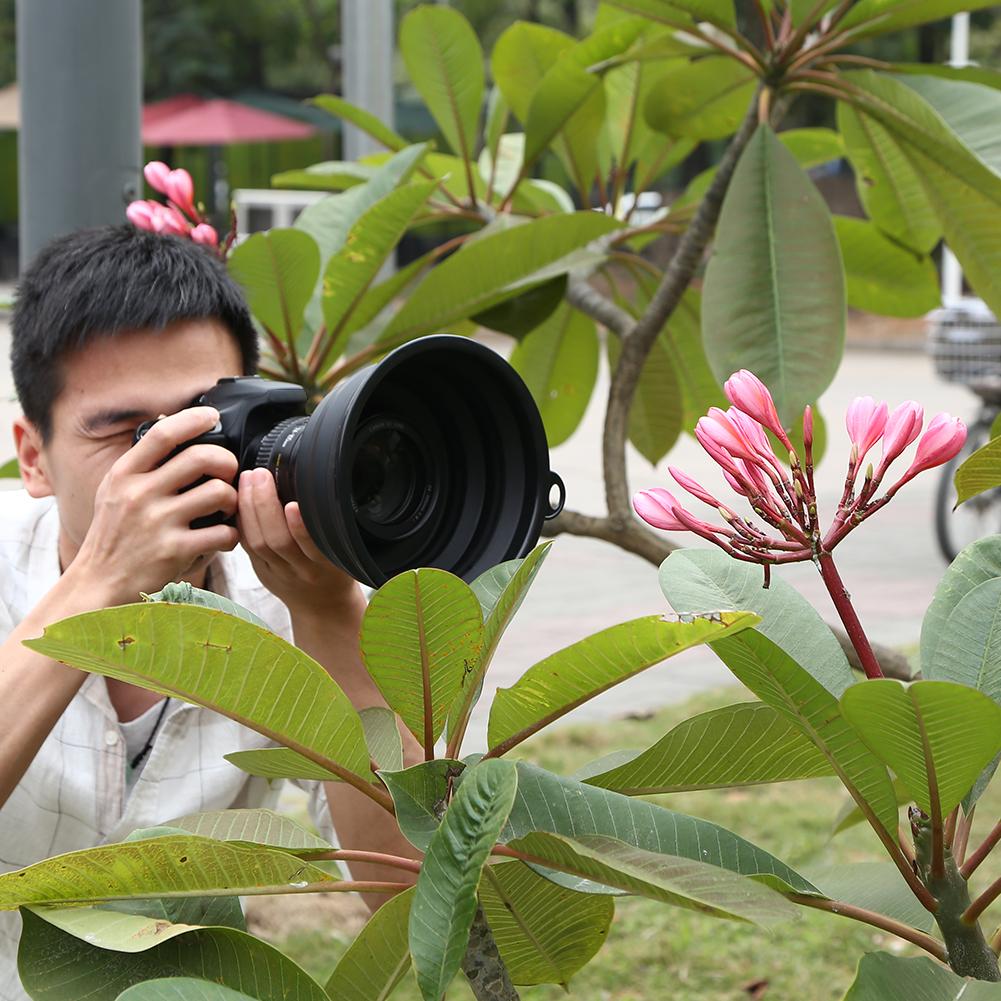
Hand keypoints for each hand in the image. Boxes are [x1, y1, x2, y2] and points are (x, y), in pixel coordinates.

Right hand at [71, 407, 239, 604]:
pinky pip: (222, 532)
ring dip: (232, 500)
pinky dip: (231, 535)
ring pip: (218, 493)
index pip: (162, 434)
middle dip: (226, 463)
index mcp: (124, 475)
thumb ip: (140, 464)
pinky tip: (223, 537)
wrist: (98, 584)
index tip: (212, 418)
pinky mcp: (174, 551)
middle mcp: (139, 494)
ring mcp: (157, 522)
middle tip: (228, 474)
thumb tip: (167, 422)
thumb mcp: (114, 492)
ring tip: (226, 509)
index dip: (193, 420)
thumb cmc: (113, 536)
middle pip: (201, 458)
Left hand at [236, 467, 359, 616]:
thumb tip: (320, 487)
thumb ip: (333, 527)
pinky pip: (247, 546)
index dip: (299, 527)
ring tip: (247, 480)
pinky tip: (239, 499)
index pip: (311, 546)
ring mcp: (278, 572)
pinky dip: (241, 522)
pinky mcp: (262, 572)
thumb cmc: (337, 572)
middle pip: (277, 541)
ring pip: (258, 543)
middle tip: (260, 475)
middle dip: (265, 505)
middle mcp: (301, 570)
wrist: (324, 608)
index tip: (293, 503)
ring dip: (248, 508)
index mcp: (326, 565)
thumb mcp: (345, 552)